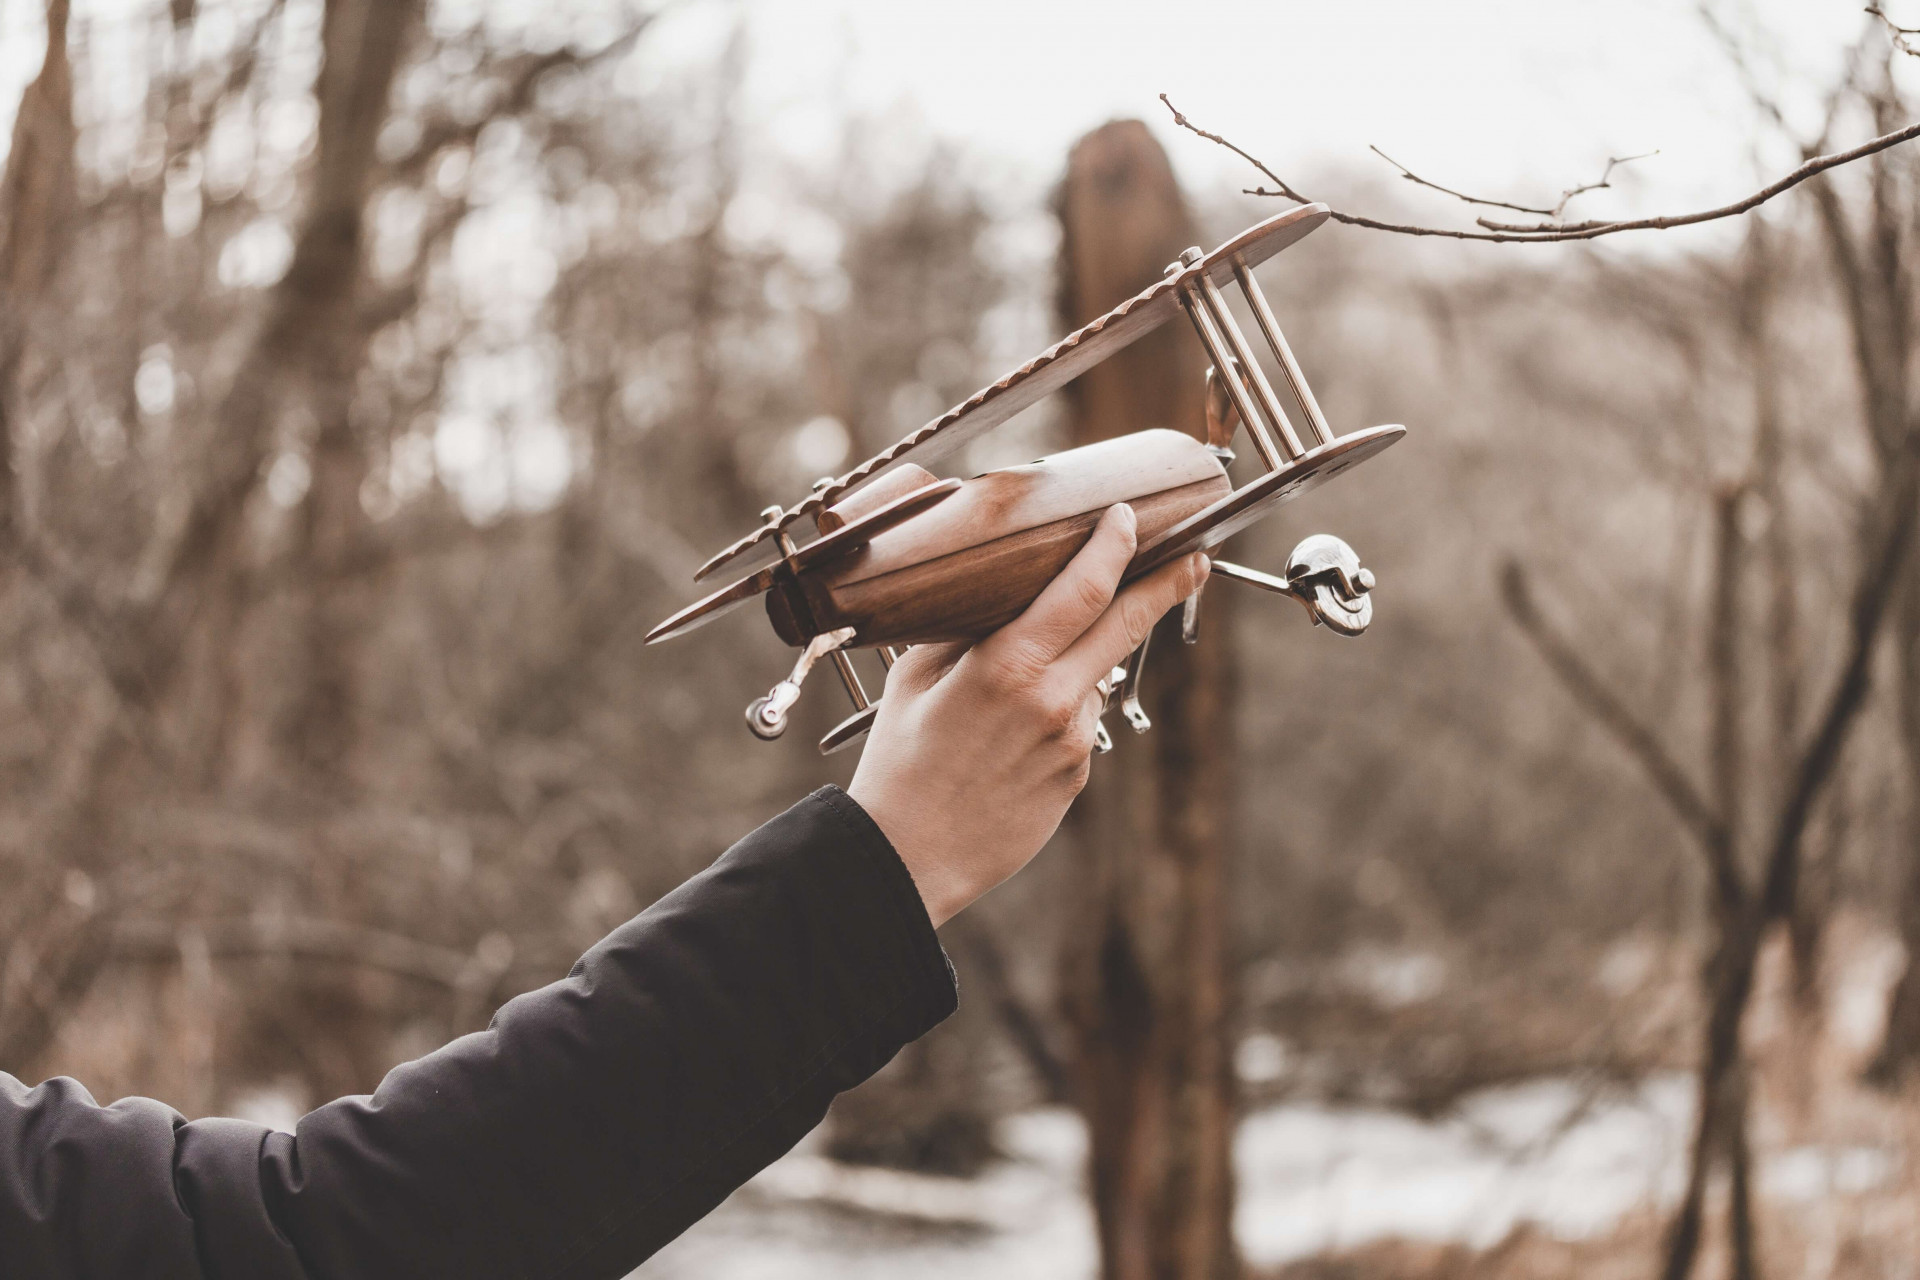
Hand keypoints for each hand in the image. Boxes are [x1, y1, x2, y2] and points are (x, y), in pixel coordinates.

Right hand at [848, 504, 1209, 926]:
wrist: (908, 855)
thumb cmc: (901, 763)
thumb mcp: (916, 676)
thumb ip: (967, 630)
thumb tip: (1003, 594)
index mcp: (1008, 666)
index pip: (1084, 588)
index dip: (1115, 546)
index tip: (1129, 519)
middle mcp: (1053, 701)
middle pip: (1126, 625)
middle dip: (1166, 583)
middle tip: (1195, 557)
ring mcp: (1072, 743)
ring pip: (1093, 678)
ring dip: (1076, 663)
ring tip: (1006, 695)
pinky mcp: (1077, 776)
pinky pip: (1078, 723)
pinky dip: (1057, 712)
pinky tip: (1009, 739)